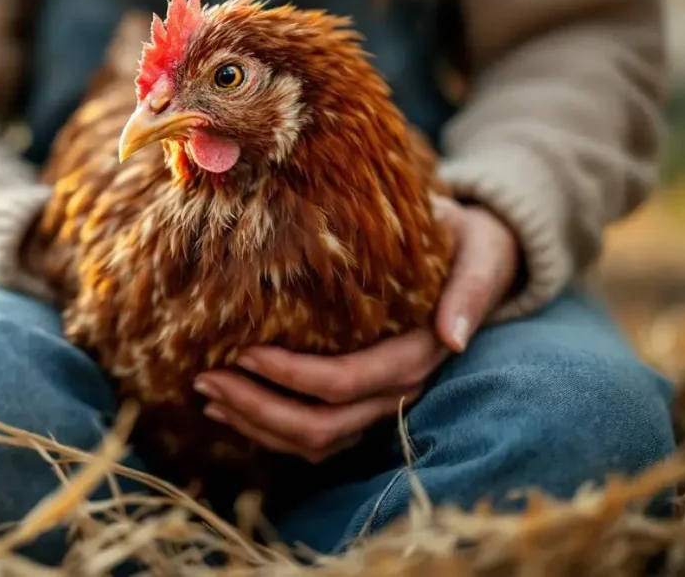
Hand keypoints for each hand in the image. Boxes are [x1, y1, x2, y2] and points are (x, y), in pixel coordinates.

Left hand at [194, 196, 519, 462]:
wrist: (477, 259)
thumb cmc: (467, 243)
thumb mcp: (479, 253)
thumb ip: (470, 289)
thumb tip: (451, 337)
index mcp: (420, 354)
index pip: (345, 382)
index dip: (290, 374)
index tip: (243, 348)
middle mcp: (399, 391)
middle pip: (321, 425)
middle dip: (257, 407)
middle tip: (204, 378)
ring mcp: (380, 405)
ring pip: (314, 441)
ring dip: (255, 425)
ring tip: (206, 394)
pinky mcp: (362, 405)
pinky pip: (315, 438)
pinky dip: (268, 431)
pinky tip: (229, 409)